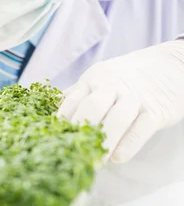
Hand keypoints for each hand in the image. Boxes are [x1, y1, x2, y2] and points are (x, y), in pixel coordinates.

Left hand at [58, 41, 183, 162]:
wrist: (171, 64)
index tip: (53, 139)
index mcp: (94, 78)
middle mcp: (112, 85)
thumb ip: (80, 92)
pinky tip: (117, 158)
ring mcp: (135, 96)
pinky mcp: (156, 109)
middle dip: (79, 131)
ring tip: (93, 160)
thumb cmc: (129, 76)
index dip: (62, 121)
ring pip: (116, 119)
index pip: (72, 100)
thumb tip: (53, 106)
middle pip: (91, 108)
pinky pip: (141, 128)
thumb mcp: (101, 77)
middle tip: (71, 152)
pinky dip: (128, 144)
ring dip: (103, 141)